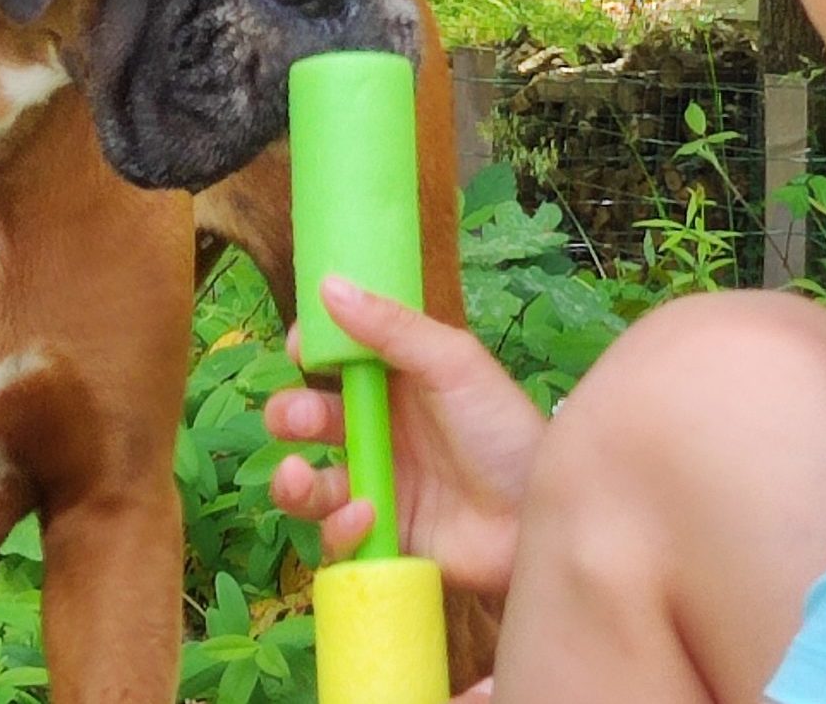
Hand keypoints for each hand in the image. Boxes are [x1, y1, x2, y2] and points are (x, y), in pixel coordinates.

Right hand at [264, 276, 546, 599]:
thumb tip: (329, 285)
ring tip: (299, 477)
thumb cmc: (504, 430)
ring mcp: (378, 486)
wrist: (537, 517)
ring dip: (293, 482)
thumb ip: (392, 328)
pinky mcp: (381, 539)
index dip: (307, 353)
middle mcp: (379, 432)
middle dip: (288, 417)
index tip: (297, 347)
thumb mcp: (453, 364)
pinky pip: (337, 538)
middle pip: (308, 422)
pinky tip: (367, 516)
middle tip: (296, 421)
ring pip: (309, 485)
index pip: (333, 362)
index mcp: (395, 383)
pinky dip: (339, 528)